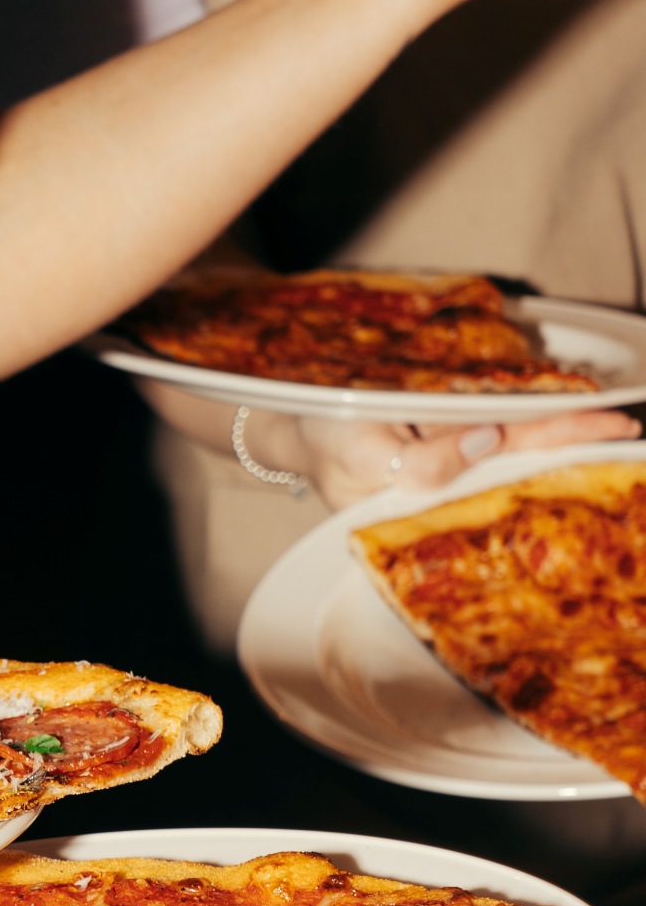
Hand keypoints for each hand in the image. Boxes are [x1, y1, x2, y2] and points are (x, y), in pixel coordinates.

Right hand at [290, 404, 639, 511]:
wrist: (293, 429)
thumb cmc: (322, 444)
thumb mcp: (360, 453)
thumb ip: (420, 463)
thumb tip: (486, 442)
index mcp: (436, 493)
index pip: (504, 470)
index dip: (552, 446)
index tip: (596, 427)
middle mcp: (452, 476)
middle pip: (521, 457)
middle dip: (573, 441)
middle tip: (624, 427)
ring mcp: (450, 454)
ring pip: (516, 440)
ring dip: (564, 429)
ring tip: (612, 421)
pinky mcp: (444, 430)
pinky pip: (495, 423)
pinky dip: (533, 417)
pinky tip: (567, 412)